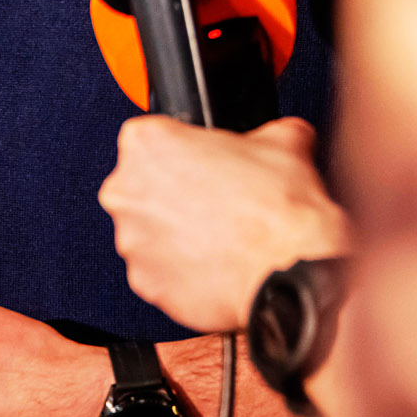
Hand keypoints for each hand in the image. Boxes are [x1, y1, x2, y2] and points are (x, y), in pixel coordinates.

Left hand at [100, 115, 348, 332]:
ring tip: (222, 234)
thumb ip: (265, 131)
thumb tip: (278, 137)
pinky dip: (183, 268)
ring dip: (178, 233)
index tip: (204, 163)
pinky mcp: (146, 284)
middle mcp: (126, 191)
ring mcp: (132, 242)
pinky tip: (217, 262)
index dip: (184, 150)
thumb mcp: (284, 139)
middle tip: (217, 198)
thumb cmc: (277, 211)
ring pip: (150, 231)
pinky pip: (159, 271)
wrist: (291, 274)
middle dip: (175, 192)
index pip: (151, 137)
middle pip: (144, 185)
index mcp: (147, 143)